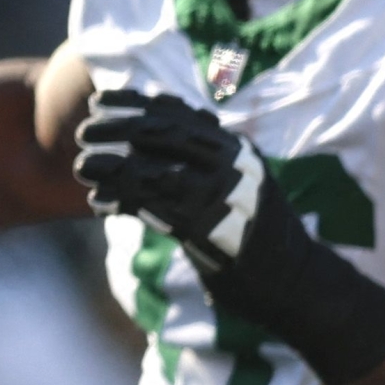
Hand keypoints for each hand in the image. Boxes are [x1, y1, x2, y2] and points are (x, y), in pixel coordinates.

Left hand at [75, 85, 384, 384]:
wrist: (302, 285)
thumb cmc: (261, 237)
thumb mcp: (240, 186)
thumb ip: (204, 162)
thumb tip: (154, 142)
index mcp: (238, 150)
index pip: (180, 114)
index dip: (136, 104)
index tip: (100, 99)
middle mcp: (236, 166)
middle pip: (165, 135)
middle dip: (119, 129)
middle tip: (84, 131)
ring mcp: (229, 198)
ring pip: (158, 171)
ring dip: (114, 167)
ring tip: (83, 166)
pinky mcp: (217, 234)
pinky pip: (159, 212)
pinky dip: (125, 204)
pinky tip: (99, 204)